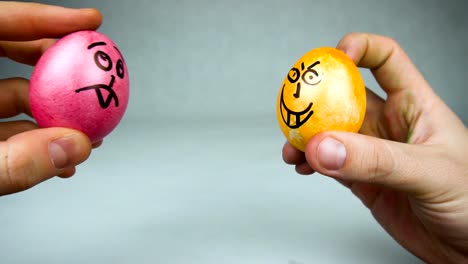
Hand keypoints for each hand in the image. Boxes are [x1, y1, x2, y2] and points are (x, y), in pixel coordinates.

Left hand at [0, 2, 101, 194]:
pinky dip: (39, 142)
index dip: (46, 18)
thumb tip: (73, 147)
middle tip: (95, 76)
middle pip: (14, 56)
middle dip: (63, 69)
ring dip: (58, 118)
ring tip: (87, 135)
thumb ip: (14, 162)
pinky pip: (10, 129)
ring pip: (17, 99)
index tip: (89, 24)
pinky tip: (62, 156)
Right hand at [282, 33, 467, 261]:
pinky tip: (304, 166)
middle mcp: (389, 124)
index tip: (334, 59)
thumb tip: (326, 146)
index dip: (359, 50)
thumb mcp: (429, 172)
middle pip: (345, 95)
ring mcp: (373, 152)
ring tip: (294, 148)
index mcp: (414, 105)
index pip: (386, 60)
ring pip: (330, 132)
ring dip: (307, 136)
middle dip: (317, 100)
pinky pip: (328, 162)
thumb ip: (376, 161)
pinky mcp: (361, 179)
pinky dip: (310, 162)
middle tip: (295, 112)